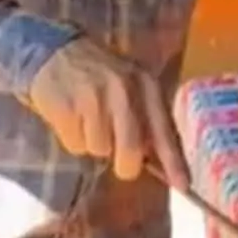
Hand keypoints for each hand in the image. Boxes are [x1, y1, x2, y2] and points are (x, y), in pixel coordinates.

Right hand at [27, 38, 188, 189]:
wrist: (53, 52)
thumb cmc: (99, 77)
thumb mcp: (131, 88)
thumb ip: (148, 121)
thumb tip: (164, 166)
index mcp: (146, 85)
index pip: (165, 131)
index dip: (174, 162)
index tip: (183, 186)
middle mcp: (123, 91)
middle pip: (131, 151)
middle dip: (125, 164)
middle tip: (117, 157)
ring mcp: (93, 98)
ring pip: (100, 150)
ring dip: (93, 144)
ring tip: (87, 120)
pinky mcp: (66, 107)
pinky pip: (75, 144)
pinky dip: (72, 138)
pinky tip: (71, 116)